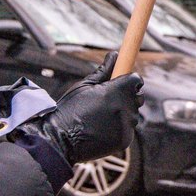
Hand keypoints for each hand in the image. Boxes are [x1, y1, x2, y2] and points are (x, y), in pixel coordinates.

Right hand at [17, 51, 143, 164]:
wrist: (58, 140)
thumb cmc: (69, 109)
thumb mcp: (84, 85)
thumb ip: (103, 70)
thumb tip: (114, 55)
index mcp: (119, 90)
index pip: (136, 80)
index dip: (128, 81)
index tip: (120, 84)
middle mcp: (127, 106)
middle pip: (137, 97)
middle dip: (126, 97)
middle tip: (106, 103)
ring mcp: (127, 125)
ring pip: (132, 115)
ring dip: (121, 114)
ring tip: (98, 119)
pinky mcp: (125, 140)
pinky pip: (126, 130)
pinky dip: (118, 130)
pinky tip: (100, 131)